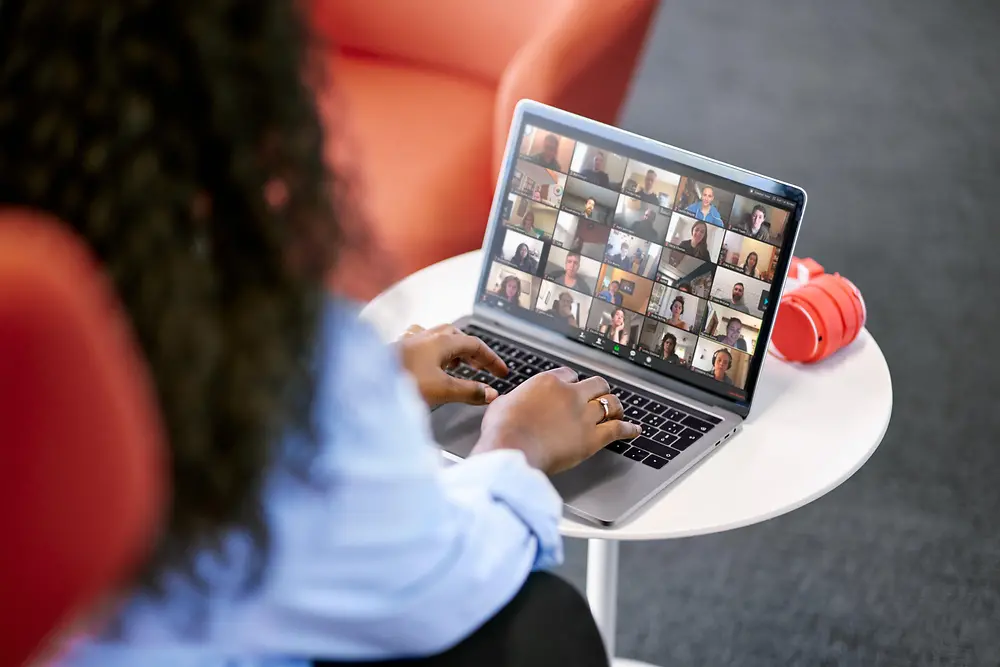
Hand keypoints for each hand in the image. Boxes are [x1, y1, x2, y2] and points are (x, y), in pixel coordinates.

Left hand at [396, 324, 507, 407]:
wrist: (364, 381)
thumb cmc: (402, 381)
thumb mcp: (442, 390)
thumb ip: (469, 391)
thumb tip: (490, 393)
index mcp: (441, 340)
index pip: (476, 344)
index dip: (492, 358)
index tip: (502, 372)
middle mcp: (427, 335)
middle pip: (459, 337)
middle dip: (474, 353)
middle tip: (484, 368)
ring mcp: (411, 340)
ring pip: (440, 337)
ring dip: (454, 349)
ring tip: (461, 364)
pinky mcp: (398, 349)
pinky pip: (422, 343)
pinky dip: (434, 351)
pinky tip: (428, 359)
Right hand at [473, 368, 640, 474]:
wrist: (511, 448)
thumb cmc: (502, 430)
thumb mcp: (502, 404)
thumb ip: (515, 400)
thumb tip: (512, 403)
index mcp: (548, 382)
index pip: (569, 374)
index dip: (572, 382)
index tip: (572, 388)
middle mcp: (570, 394)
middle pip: (595, 384)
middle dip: (598, 390)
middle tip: (599, 396)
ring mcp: (583, 415)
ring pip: (610, 403)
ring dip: (615, 406)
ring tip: (617, 410)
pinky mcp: (592, 438)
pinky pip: (618, 429)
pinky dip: (629, 429)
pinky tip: (634, 430)